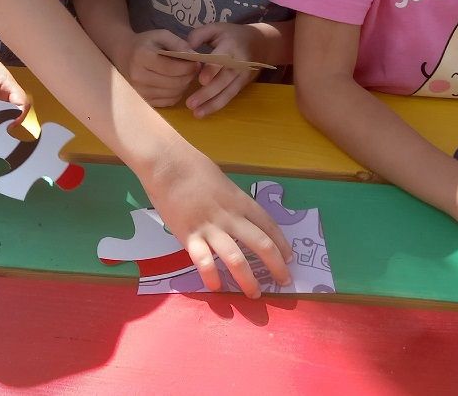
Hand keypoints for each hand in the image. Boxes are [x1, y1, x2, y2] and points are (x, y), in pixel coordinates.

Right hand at [120, 28, 197, 106]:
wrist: (123, 54)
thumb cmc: (145, 43)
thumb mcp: (161, 35)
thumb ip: (178, 43)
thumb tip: (194, 55)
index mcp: (141, 57)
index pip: (171, 67)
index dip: (189, 67)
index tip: (197, 62)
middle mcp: (138, 77)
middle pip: (174, 83)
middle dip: (189, 76)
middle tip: (194, 69)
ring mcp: (140, 91)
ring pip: (174, 94)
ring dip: (185, 85)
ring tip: (185, 74)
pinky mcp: (144, 100)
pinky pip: (169, 101)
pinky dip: (177, 93)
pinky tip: (176, 83)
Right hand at [140, 145, 292, 298]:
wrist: (167, 164)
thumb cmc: (193, 168)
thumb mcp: (222, 183)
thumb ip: (232, 202)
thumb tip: (239, 217)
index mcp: (241, 202)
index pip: (269, 226)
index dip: (283, 244)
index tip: (290, 258)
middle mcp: (231, 217)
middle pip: (261, 244)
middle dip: (276, 266)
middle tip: (284, 282)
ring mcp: (210, 228)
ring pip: (236, 259)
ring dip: (248, 280)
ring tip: (254, 294)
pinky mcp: (189, 236)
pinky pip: (203, 261)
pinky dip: (211, 276)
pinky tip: (216, 288)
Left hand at [185, 22, 260, 117]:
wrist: (260, 43)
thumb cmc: (231, 35)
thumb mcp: (216, 28)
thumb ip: (198, 36)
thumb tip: (183, 51)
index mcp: (231, 45)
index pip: (222, 59)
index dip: (213, 69)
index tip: (202, 80)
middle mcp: (239, 62)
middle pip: (224, 79)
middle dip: (208, 93)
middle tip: (190, 103)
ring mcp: (242, 75)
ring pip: (228, 91)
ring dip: (212, 104)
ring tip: (196, 114)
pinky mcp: (243, 84)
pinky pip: (230, 96)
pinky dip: (217, 105)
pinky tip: (204, 112)